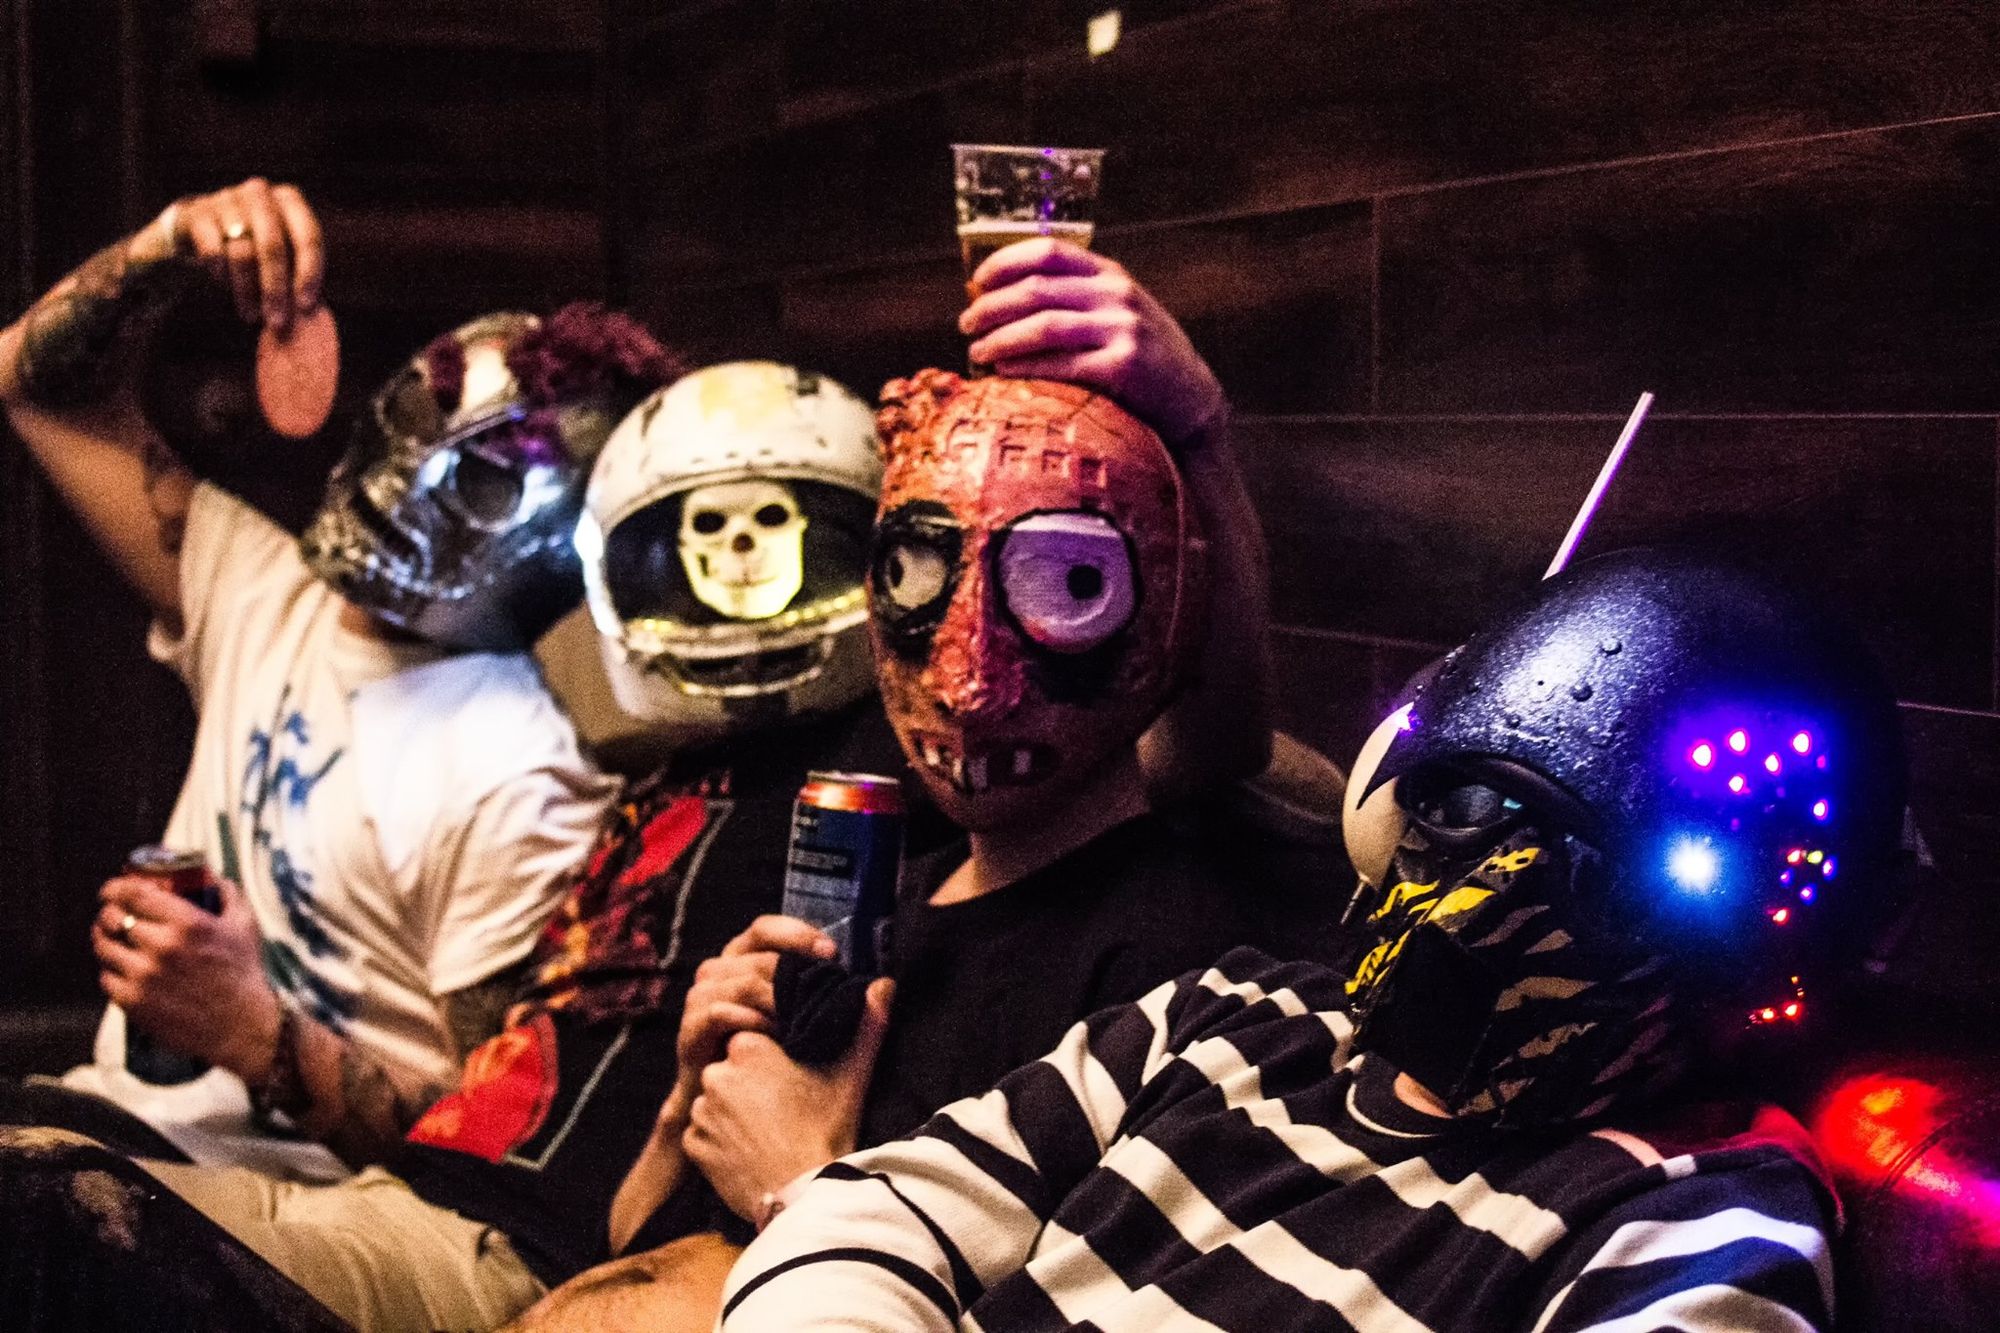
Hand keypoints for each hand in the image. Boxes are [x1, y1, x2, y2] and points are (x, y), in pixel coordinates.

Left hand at [94, 872, 281, 1081]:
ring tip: (112, 940)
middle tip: (113, 915)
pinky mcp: (134, 1002)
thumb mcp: (244, 925)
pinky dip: (111, 970)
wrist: (243, 1026)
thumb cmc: (244, 974)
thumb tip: (211, 876)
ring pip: (104, 947)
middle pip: (113, 918)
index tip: (112, 890)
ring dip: (105, 940)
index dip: (115, 887)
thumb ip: (228, 894)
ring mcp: (144, 976)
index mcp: (187, 923)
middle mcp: (161, 946)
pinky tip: (122, 969)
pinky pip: (106, 978)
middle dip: (109, 913)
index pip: (134, 894)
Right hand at [159, 177, 323, 334]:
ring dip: (247, 290)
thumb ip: (298, 271)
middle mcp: (260, 193)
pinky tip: (223, 284)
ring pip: (242, 252)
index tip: (305, 307)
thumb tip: (310, 311)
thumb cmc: (253, 244)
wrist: (199, 227)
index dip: (309, 274)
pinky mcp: (197, 212)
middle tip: (276, 322)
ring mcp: (227, 198)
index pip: (309, 237)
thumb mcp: (281, 251)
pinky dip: (221, 274)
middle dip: (276, 289)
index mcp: (290, 200)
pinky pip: (213, 251)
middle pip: (273, 246)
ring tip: (250, 314)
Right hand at [675, 915, 834, 1093]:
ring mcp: (701, 998)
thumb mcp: (807, 1019)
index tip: (832, 953)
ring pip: (740, 983)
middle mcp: (720, 971)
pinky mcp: (691, 1029)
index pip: (765, 928)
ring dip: (774, 1000)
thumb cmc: (771, 1054)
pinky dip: (749, 1022)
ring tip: (799, 1020)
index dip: (797, 934)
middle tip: (821, 994)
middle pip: (757, 956)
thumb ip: (836, 997)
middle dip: (793, 972)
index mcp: (744, 958)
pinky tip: (772, 1036)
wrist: (730, 1103)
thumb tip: (885, 985)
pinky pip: (719, 1013)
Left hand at [684, 976, 891, 1221]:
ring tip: (765, 1133)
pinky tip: (747, 1152)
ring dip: (732, 1112)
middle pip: (730, 1069)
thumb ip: (867, 1023)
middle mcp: (717, 1074)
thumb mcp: (851, 1076)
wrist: (804, 1194)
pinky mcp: (693, 1145)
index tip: (790, 1080)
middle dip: (749, 1084)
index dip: (770, 1059)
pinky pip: (701, 1134)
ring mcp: (702, 1111)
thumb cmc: (828, 1131)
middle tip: (781, 1109)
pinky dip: (718, 1142)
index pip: (750, 1040)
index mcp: (750, 1049)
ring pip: (715, 1101)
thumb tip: (884, 983)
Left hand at [960, 238, 1225, 442]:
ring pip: (1043, 326)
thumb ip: (1077, 299)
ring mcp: (1123, 329)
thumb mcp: (1118, 313)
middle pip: (1036, 290)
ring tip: (977, 353)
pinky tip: (1004, 372)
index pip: (1047, 251)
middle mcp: (1117, 295)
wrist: (1192, 399)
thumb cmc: (1143, 358)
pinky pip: (1061, 365)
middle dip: (991, 308)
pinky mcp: (1124, 367)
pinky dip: (1025, 367)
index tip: (977, 284)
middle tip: (966, 325)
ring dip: (1000, 339)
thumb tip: (1004, 299)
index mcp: (1111, 275)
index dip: (1004, 263)